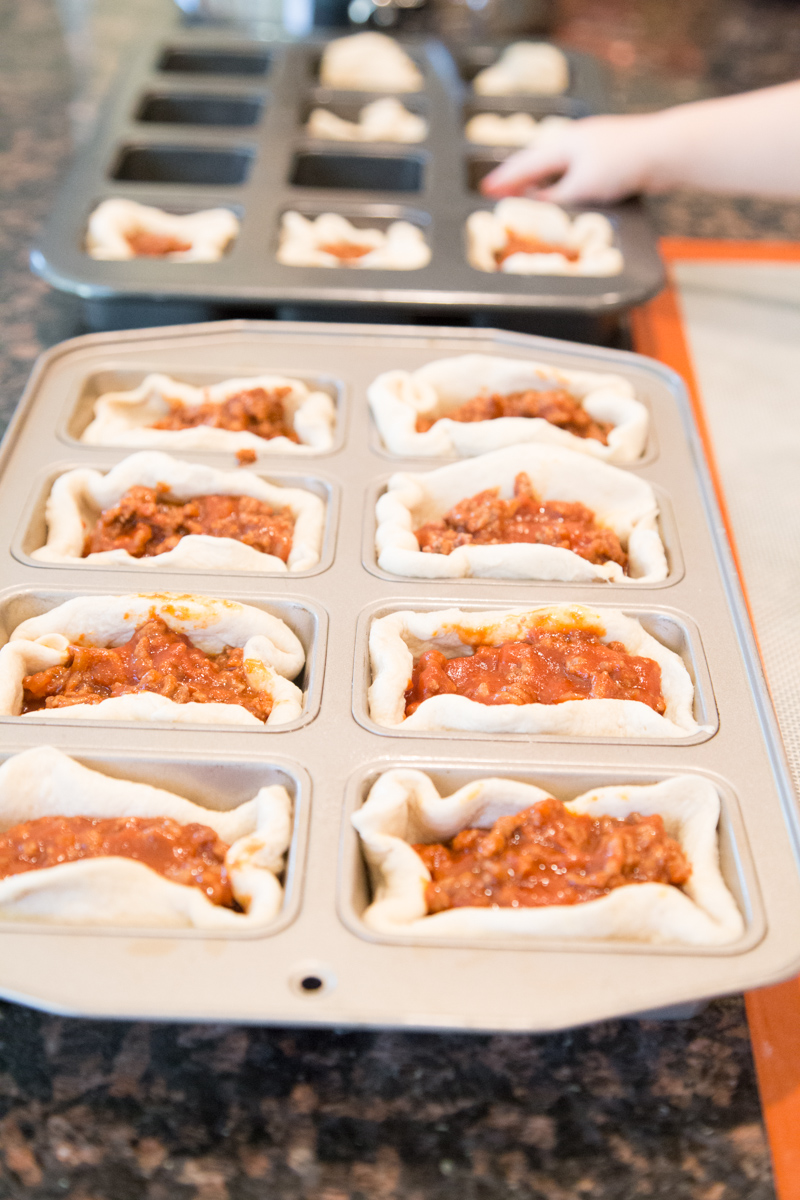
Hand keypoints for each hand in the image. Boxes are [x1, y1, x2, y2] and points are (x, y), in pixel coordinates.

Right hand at [481, 113, 660, 204]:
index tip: (485, 190)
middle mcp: (574, 140)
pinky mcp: (609, 156)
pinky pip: (574, 170)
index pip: (524, 165)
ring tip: (526, 192)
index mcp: (562, 143)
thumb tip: (537, 206)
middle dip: (518, 176)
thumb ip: (556, 198)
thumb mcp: (582, 187)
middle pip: (538, 160)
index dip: (504, 181)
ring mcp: (592, 145)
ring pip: (556, 164)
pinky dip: (561, 182)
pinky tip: (564, 192)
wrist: (666, 150)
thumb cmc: (623, 163)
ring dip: (539, 179)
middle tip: (499, 189)